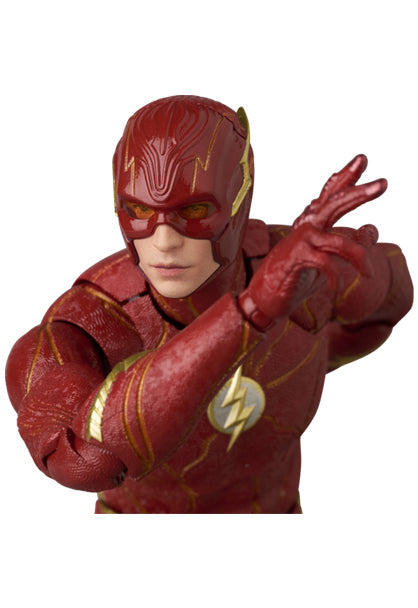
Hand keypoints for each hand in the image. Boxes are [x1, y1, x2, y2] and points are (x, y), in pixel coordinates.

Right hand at [238, 155, 386, 329]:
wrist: (265, 298)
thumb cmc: (295, 277)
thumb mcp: (327, 259)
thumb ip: (349, 244)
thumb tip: (373, 228)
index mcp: (312, 224)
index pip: (330, 195)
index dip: (346, 177)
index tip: (362, 160)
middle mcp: (307, 226)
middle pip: (336, 204)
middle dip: (360, 194)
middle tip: (384, 183)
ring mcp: (301, 241)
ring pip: (339, 241)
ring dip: (359, 258)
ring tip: (369, 274)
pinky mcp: (297, 258)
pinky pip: (327, 264)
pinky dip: (336, 278)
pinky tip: (337, 289)